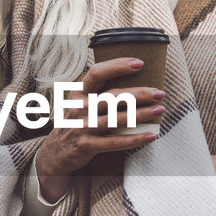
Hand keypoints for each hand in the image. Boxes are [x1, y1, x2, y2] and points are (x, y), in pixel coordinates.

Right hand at [34, 58, 164, 202]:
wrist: (55, 152)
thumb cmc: (75, 123)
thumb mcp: (79, 103)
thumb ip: (98, 93)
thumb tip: (134, 82)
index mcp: (79, 93)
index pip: (97, 73)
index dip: (117, 66)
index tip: (139, 63)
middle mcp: (80, 108)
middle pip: (112, 96)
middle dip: (139, 94)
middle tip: (159, 92)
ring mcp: (83, 127)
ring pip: (116, 119)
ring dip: (142, 114)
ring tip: (160, 110)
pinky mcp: (87, 146)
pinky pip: (115, 142)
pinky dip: (135, 139)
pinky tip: (150, 136)